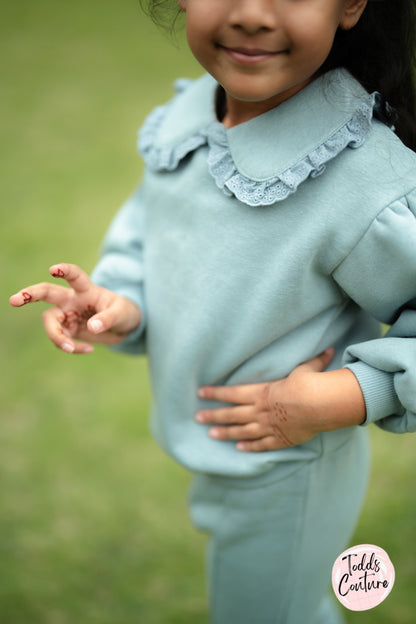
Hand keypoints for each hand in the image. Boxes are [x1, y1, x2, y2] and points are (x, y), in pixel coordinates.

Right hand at [9, 263, 141, 353]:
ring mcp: (67, 315)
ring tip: (71, 348)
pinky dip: (70, 348)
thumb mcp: (121, 314)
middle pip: (46, 293)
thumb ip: (107, 319)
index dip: (64, 270)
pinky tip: (88, 350)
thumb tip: (91, 328)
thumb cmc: (124, 313)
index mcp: (86, 289)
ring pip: (50, 323)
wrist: (124, 327)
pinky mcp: (68, 330)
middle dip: (29, 295)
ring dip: (57, 337)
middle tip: (13, 300)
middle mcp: (72, 299)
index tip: (53, 269)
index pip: (74, 276)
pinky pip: (60, 340)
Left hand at [195, 349, 365, 451]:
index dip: (215, 393)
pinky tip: (240, 448)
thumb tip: (329, 350)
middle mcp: (260, 410)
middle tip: (197, 417)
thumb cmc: (309, 383)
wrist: (317, 405)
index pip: (232, 393)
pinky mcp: (280, 439)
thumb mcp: (307, 368)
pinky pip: (261, 444)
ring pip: (241, 431)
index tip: (200, 393)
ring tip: (211, 434)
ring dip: (226, 433)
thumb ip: (314, 361)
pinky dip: (250, 447)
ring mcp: (268, 426)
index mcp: (261, 392)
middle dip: (213, 415)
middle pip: (231, 414)